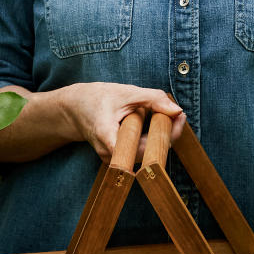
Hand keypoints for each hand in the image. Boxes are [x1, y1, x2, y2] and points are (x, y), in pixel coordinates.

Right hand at [61, 82, 184, 163]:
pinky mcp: (118, 159)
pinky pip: (141, 152)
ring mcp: (114, 160)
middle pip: (150, 153)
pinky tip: (151, 123)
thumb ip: (153, 99)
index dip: (166, 135)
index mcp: (108, 138)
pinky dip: (150, 138)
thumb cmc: (97, 99)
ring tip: (161, 115)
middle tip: (176, 114)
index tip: (179, 116)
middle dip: (166, 134)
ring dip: (158, 136)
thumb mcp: (126, 93)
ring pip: (147, 154)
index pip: (144, 149)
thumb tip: (177, 111)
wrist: (74, 109)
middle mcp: (111, 155)